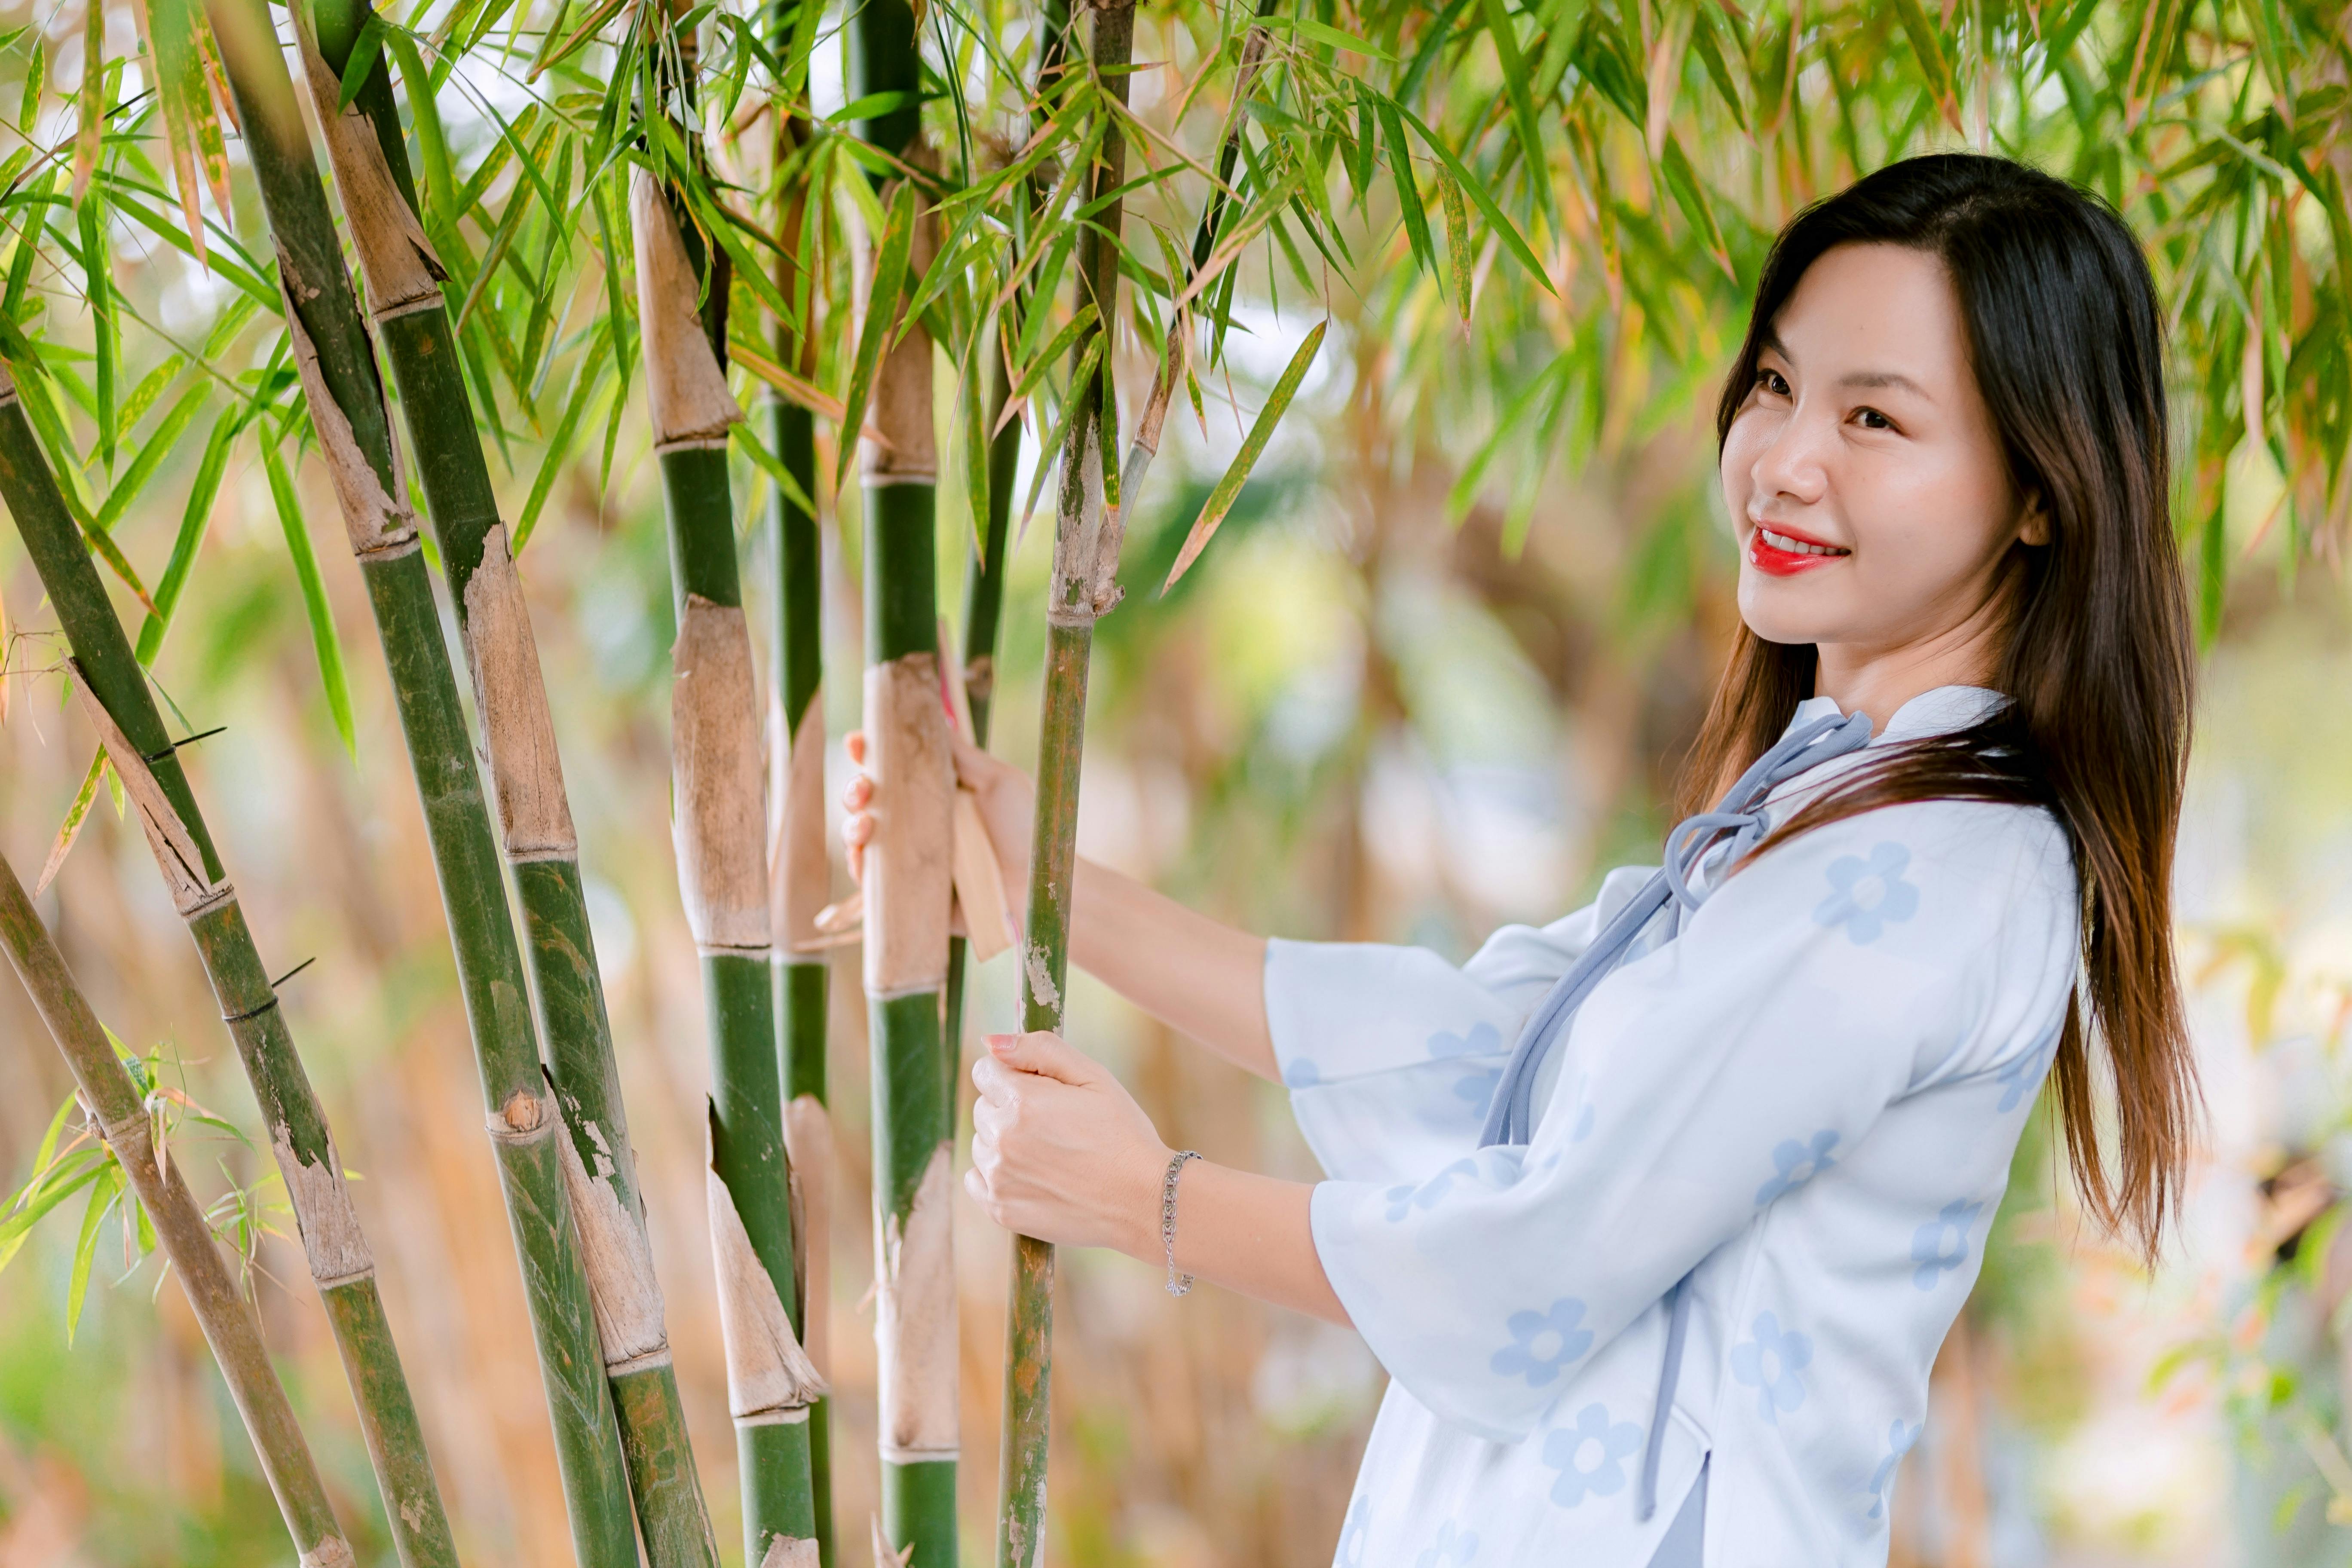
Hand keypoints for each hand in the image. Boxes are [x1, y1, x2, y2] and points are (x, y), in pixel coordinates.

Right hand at [842, 728, 1034, 908]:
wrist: (1038, 886)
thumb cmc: (1025, 832)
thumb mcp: (998, 782)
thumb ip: (963, 755)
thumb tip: (934, 717)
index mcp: (938, 794)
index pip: (895, 770)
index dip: (870, 755)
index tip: (858, 742)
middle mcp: (920, 825)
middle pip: (870, 802)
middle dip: (855, 789)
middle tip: (863, 789)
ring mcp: (912, 858)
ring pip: (864, 840)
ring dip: (852, 827)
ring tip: (864, 824)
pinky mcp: (910, 892)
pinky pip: (873, 881)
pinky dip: (860, 867)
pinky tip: (862, 856)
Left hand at [965, 1031, 1168, 1254]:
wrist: (1143, 1200)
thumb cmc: (1123, 1133)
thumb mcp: (1093, 1077)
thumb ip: (1039, 1049)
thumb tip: (990, 1041)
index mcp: (1022, 1101)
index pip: (985, 1071)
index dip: (1014, 1074)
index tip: (1042, 1090)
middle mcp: (1002, 1139)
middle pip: (983, 1107)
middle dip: (1009, 1106)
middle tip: (1054, 1124)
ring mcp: (998, 1177)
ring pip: (981, 1143)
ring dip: (1004, 1141)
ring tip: (1050, 1153)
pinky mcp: (1000, 1208)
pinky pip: (976, 1179)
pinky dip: (997, 1175)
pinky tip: (1033, 1176)